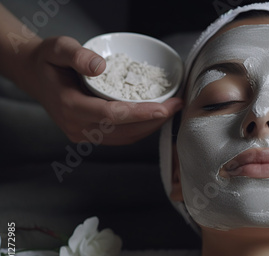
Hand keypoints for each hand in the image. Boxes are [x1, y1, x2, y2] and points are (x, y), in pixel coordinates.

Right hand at [28, 36, 182, 144]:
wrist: (35, 76)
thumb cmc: (48, 61)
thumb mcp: (57, 48)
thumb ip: (76, 55)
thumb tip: (100, 66)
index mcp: (70, 106)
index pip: (111, 115)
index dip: (140, 113)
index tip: (164, 108)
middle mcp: (77, 126)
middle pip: (124, 130)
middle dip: (154, 120)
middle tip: (177, 105)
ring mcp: (83, 135)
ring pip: (125, 137)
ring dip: (151, 126)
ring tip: (171, 110)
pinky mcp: (90, 136)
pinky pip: (121, 137)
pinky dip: (140, 129)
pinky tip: (154, 117)